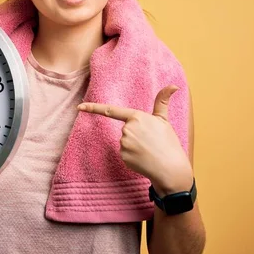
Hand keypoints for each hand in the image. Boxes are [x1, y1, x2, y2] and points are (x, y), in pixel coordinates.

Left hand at [77, 85, 192, 195]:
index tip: (79, 106)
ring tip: (148, 150)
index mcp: (136, 117)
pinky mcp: (122, 156)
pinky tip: (143, 158)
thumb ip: (162, 101)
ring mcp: (124, 143)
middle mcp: (127, 129)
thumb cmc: (168, 143)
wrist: (171, 168)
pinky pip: (124, 153)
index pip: (111, 111)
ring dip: (134, 146)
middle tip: (151, 142)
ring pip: (124, 142)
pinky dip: (132, 156)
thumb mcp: (164, 120)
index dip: (93, 108)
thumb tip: (174, 85)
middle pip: (125, 129)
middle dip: (135, 135)